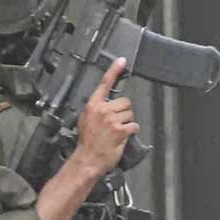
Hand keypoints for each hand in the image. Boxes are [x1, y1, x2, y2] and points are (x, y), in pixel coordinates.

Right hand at [69, 58, 137, 175]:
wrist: (87, 159)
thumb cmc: (87, 142)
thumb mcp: (86, 121)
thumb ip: (96, 110)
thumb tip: (108, 104)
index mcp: (92, 106)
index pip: (105, 84)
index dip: (114, 71)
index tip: (122, 61)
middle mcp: (102, 110)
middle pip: (125, 102)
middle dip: (124, 112)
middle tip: (116, 123)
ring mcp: (111, 121)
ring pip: (130, 114)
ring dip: (127, 123)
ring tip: (117, 132)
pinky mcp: (120, 131)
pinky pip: (134, 126)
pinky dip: (131, 132)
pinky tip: (122, 137)